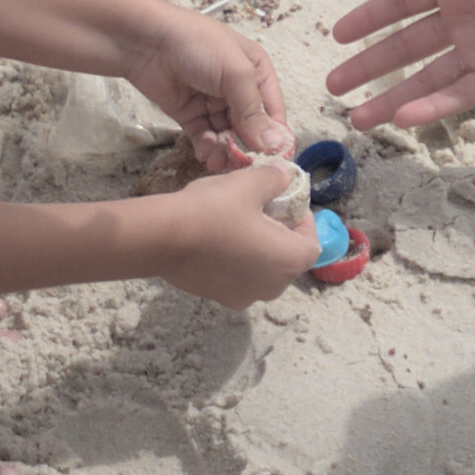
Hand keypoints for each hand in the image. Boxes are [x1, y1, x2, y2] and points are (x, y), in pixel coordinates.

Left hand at [117, 0, 291, 168]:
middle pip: (249, 127)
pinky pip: (204, 135)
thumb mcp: (234, 73)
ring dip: (224, 150)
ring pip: (226, 134)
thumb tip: (275, 144)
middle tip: (239, 165)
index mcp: (256, 71)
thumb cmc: (197, 46)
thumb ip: (253, 111)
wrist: (145, 41)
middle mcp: (238, 88)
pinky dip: (206, 147)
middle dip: (245, 147)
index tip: (272, 161)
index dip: (274, 136)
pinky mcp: (189, 113)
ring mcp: (212, 101)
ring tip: (216, 161)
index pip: (273, 110)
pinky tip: (204, 154)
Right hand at [144, 164, 315, 309]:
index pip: (312, 243)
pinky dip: (237, 262)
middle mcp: (273, 287)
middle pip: (289, 259)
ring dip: (259, 249)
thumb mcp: (250, 183)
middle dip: (280, 234)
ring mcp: (245, 297)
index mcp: (288, 262)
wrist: (161, 238)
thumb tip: (285, 176)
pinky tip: (217, 240)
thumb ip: (275, 179)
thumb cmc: (213, 210)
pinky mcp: (220, 298)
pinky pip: (240, 278)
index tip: (285, 202)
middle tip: (261, 210)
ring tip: (237, 224)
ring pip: (264, 270)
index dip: (303, 220)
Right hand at [325, 0, 474, 127]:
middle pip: (404, 48)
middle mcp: (462, 18)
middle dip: (368, 67)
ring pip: (426, 80)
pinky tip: (404, 119)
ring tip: (357, 119)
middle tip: (333, 85)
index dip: (369, 19)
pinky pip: (461, 93)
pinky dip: (433, 107)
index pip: (400, 4)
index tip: (338, 35)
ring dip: (392, 99)